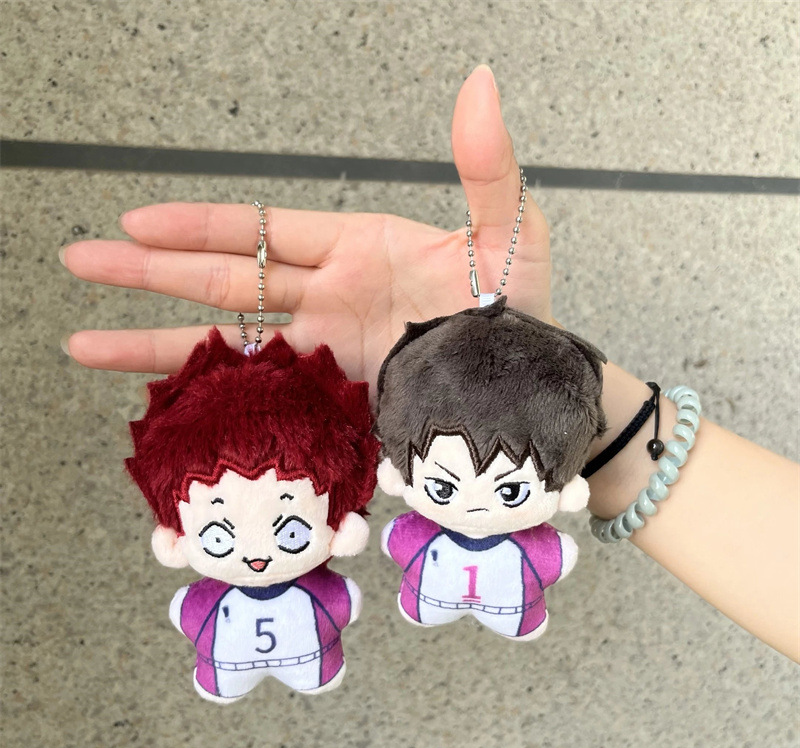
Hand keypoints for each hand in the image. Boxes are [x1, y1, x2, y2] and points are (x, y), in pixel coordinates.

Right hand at [61, 65, 552, 390]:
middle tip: (81, 261)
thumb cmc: (519, 311)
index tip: (137, 220)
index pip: (264, 232)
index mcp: (359, 250)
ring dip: (157, 342)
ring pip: (229, 343)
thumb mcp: (508, 234)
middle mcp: (330, 298)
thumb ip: (487, 168)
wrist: (527, 388)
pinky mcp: (330, 399)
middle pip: (225, 282)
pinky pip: (263, 393)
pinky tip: (159, 397)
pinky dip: (212, 394)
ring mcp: (326, 352)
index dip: (200, 226)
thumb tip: (480, 83)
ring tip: (86, 342)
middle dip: (150, 272)